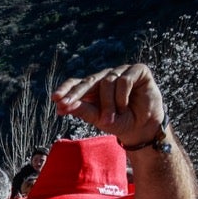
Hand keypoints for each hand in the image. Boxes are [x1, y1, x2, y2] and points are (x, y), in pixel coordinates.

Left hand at [52, 63, 166, 144]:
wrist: (143, 127)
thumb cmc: (119, 122)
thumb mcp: (98, 118)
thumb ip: (82, 110)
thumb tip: (62, 105)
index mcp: (93, 88)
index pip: (76, 83)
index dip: (66, 89)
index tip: (54, 99)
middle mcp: (106, 77)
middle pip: (88, 81)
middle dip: (75, 94)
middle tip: (64, 104)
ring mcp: (121, 72)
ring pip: (107, 82)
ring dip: (108, 104)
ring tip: (111, 119)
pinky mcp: (137, 70)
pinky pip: (124, 80)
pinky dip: (122, 96)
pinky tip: (125, 106)